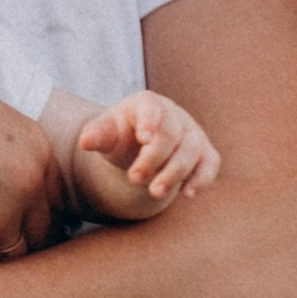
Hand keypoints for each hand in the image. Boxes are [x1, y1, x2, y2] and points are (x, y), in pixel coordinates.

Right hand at [0, 59, 60, 269]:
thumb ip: (4, 141)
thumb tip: (8, 167)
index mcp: (36, 147)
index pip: (53, 199)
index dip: (30, 212)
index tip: (7, 217)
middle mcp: (29, 181)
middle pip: (40, 231)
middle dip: (16, 238)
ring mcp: (4, 214)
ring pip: (13, 257)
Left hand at [77, 88, 220, 210]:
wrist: (138, 146)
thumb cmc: (120, 136)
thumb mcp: (105, 134)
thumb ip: (97, 135)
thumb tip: (85, 141)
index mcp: (147, 103)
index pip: (152, 109)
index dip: (150, 122)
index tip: (143, 138)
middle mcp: (175, 114)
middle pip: (172, 134)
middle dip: (154, 158)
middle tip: (134, 179)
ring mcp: (192, 133)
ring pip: (191, 151)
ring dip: (174, 173)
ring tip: (154, 193)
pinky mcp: (204, 152)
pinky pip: (210, 163)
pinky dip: (202, 178)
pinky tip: (188, 194)